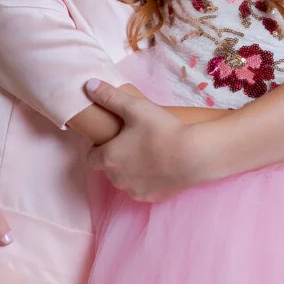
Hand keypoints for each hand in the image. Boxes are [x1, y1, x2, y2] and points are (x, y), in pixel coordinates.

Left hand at [85, 80, 194, 201]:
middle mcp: (117, 179)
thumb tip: (89, 85)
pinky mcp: (152, 198)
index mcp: (108, 158)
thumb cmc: (163, 130)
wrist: (194, 155)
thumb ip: (110, 97)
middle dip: (116, 157)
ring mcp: (135, 191)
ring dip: (131, 170)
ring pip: (125, 180)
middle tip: (133, 141)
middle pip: (109, 168)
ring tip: (147, 153)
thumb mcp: (135, 107)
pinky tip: (159, 167)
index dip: (99, 146)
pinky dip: (147, 180)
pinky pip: (143, 189)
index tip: (114, 136)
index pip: (91, 156)